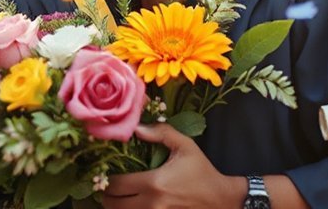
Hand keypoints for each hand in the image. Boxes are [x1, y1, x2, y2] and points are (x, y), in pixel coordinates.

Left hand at [103, 124, 244, 208]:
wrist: (220, 199)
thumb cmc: (202, 172)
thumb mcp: (185, 146)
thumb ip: (162, 133)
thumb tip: (137, 127)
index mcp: (154, 183)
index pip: (116, 185)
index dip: (107, 180)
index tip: (107, 174)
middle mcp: (151, 204)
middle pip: (113, 205)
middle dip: (107, 196)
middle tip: (109, 187)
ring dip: (116, 207)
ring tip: (117, 197)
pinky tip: (131, 205)